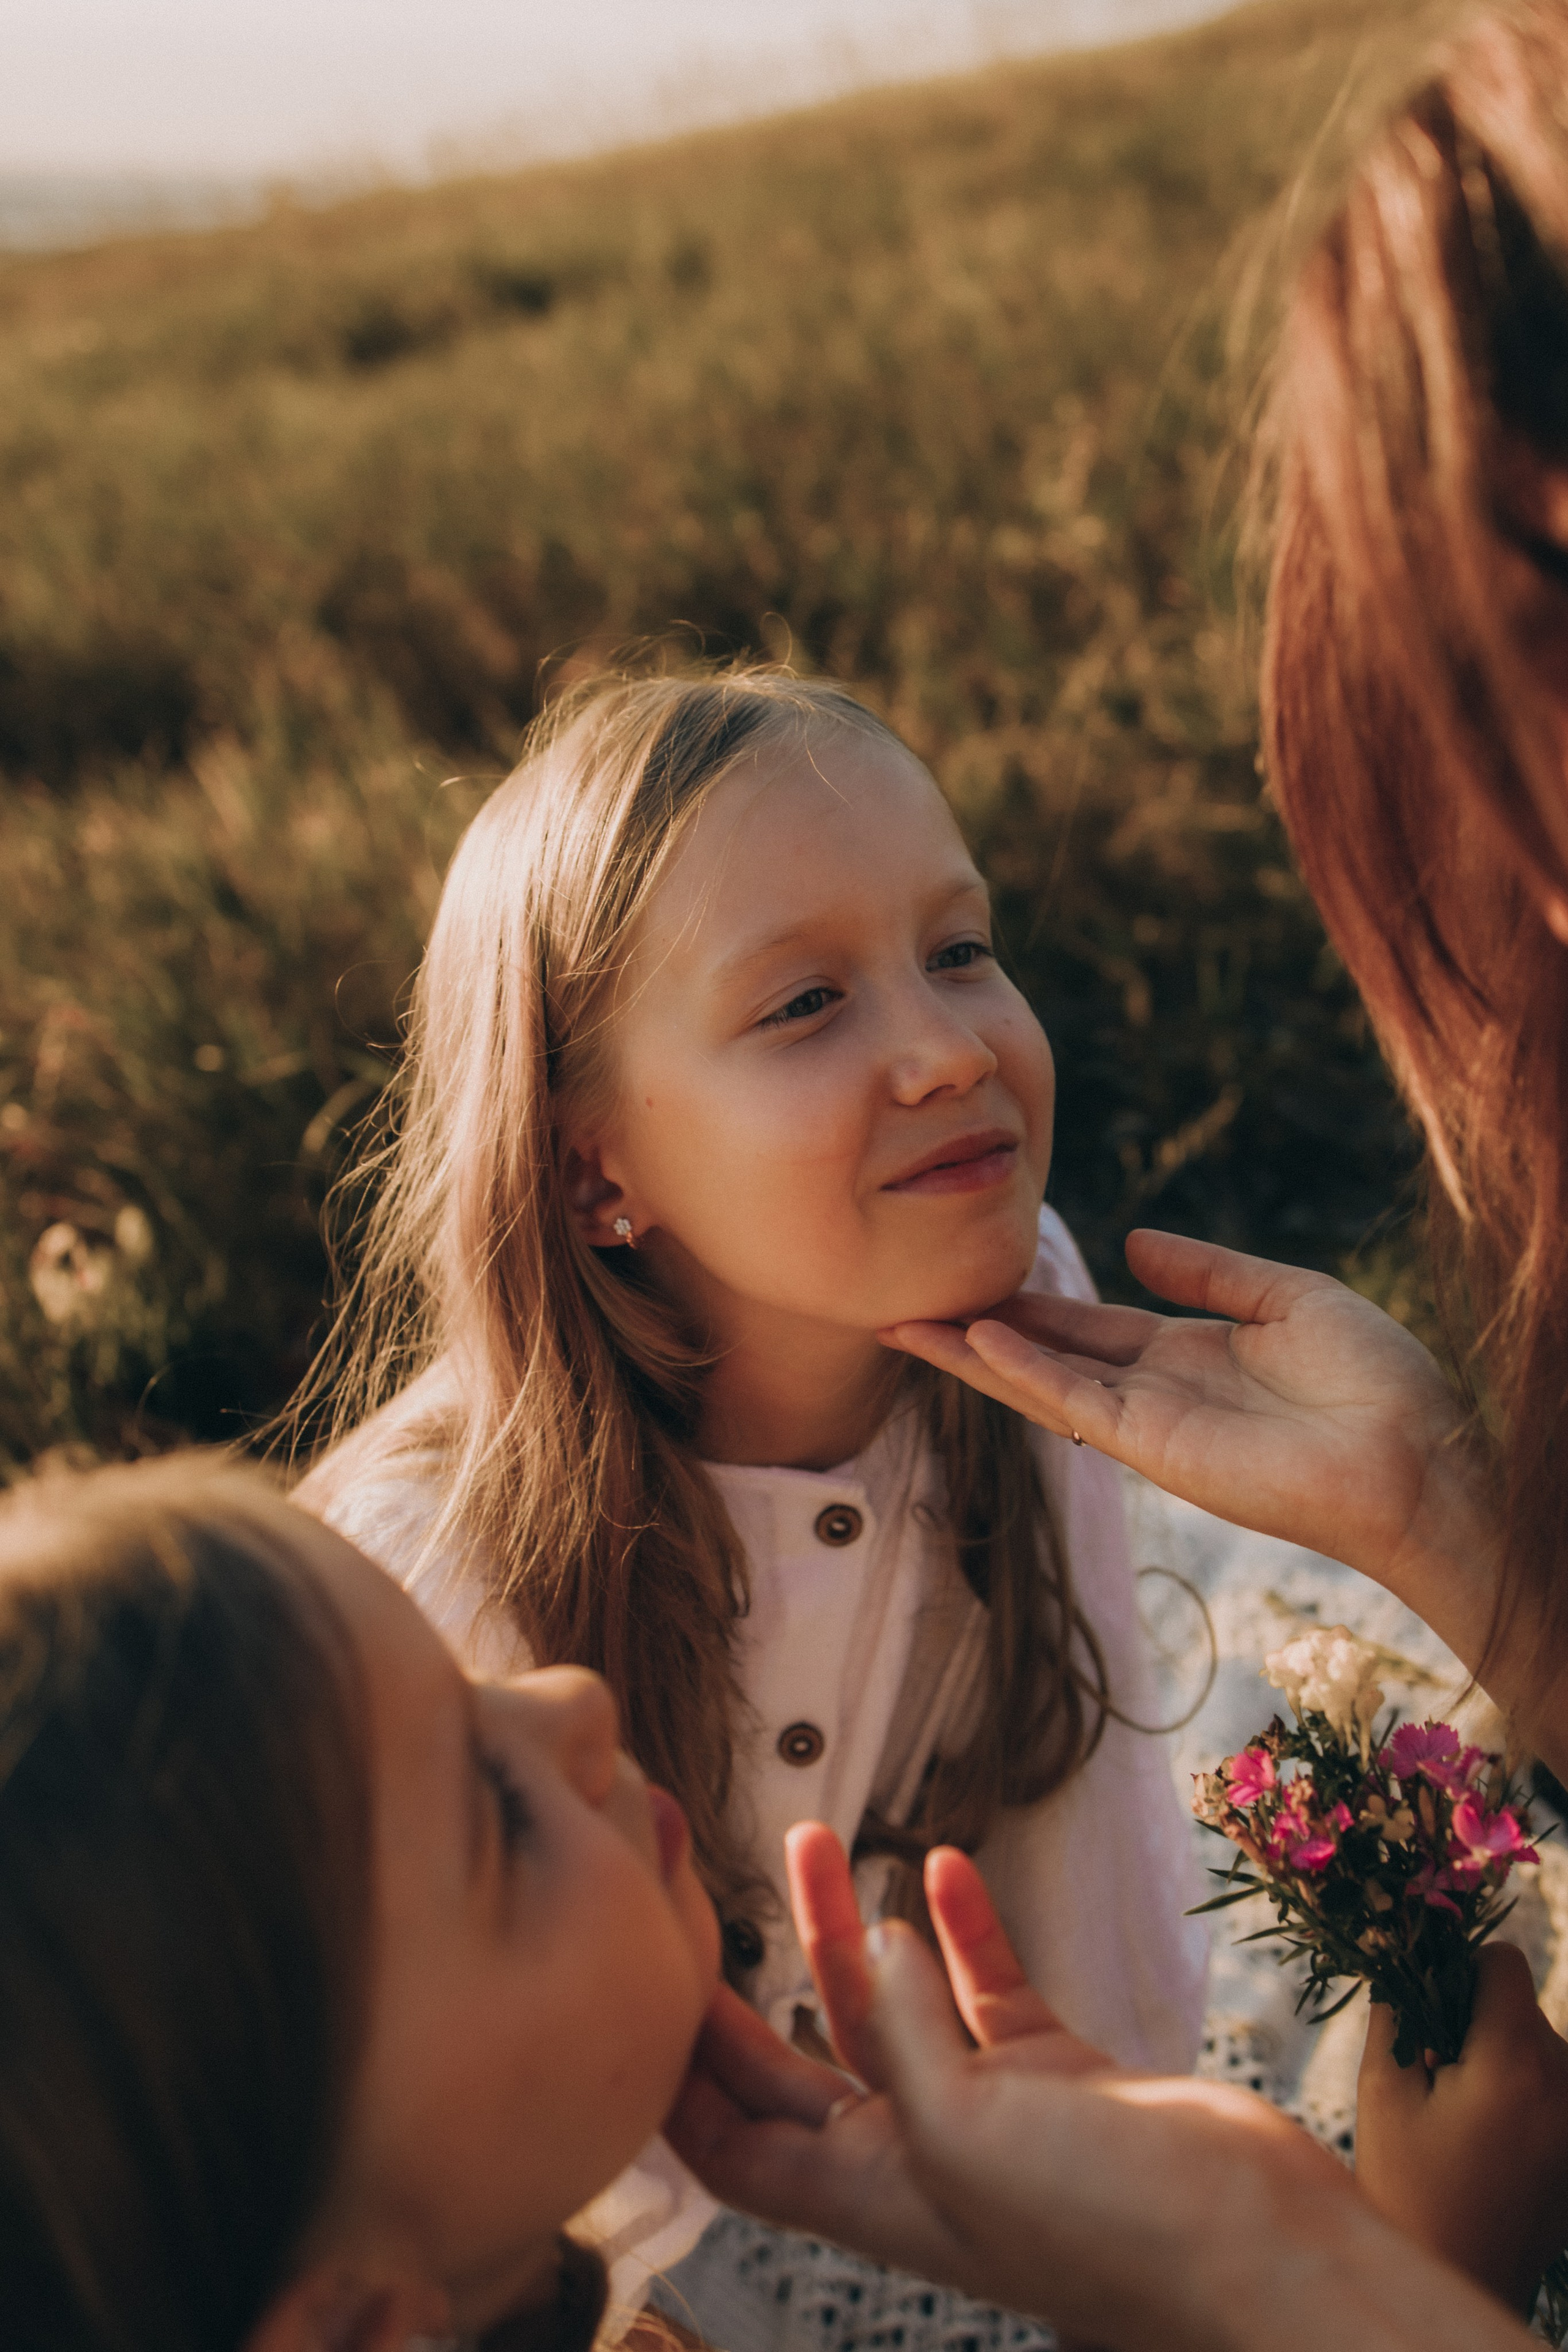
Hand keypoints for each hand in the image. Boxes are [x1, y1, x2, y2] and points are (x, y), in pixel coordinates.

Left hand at [667, 1826, 1372, 2351]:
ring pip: (890, 2006)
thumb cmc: (1103, 2223)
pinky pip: (985, 1989)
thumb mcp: (965, 2131)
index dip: (674, 2065)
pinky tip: (945, 1863)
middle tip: (704, 1874)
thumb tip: (878, 1939)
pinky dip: (962, 1928)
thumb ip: (903, 2033)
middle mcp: (910, 2154)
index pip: (728, 2136)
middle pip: (792, 2056)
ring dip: (850, 1927)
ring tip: (815, 1836)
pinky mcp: (1057, 2076)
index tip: (637, 1967)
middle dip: (746, 1970)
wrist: (1253, 2248)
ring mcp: (985, 2113)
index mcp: (863, 2192)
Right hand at [881, 1227, 1495, 1638]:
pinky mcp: (1156, 1448)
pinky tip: (980, 1340)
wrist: (1415, 1453)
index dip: (1029, 1302)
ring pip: (1040, 1381)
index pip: (1089, 1325)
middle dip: (977, 1328)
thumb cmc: (1374, 1380)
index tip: (972, 1275)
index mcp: (1189, 1352)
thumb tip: (1134, 1243)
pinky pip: (1076, 1402)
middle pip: (1046, 1352)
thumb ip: (1209, 1271)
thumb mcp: (1288, 1298)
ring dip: (974, 1354)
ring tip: (907, 1323)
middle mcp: (1156, 1389)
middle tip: (907, 1300)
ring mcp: (1149, 1422)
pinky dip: (1025, 1372)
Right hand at [1357, 1943, 1567, 2312]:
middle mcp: (1566, 2086)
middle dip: (1480, 2024)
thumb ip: (1395, 2011)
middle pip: (1524, 2008)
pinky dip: (1527, 2097)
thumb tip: (1400, 1956)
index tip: (1434, 2008)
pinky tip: (1495, 2142)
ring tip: (1467, 2117)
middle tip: (1441, 2076)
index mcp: (1514, 2064)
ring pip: (1543, 2048)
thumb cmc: (1407, 2184)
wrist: (1457, 2277)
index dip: (1462, 1968)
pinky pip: (1556, 2090)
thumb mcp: (1382, 2090)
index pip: (1505, 1962)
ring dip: (1506, 2061)